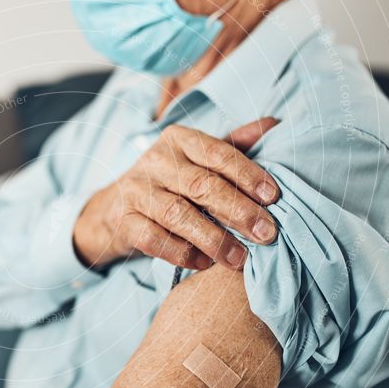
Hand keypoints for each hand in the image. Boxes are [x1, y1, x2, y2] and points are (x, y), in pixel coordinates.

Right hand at [73, 118, 280, 270]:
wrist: (114, 208)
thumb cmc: (169, 182)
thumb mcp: (197, 159)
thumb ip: (233, 145)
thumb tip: (272, 124)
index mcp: (178, 139)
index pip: (217, 153)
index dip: (247, 175)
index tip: (274, 197)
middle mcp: (155, 161)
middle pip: (201, 185)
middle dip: (238, 211)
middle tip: (266, 233)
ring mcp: (136, 191)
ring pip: (178, 214)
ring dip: (214, 239)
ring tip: (240, 258)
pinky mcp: (123, 221)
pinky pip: (155, 239)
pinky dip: (183, 253)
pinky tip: (205, 263)